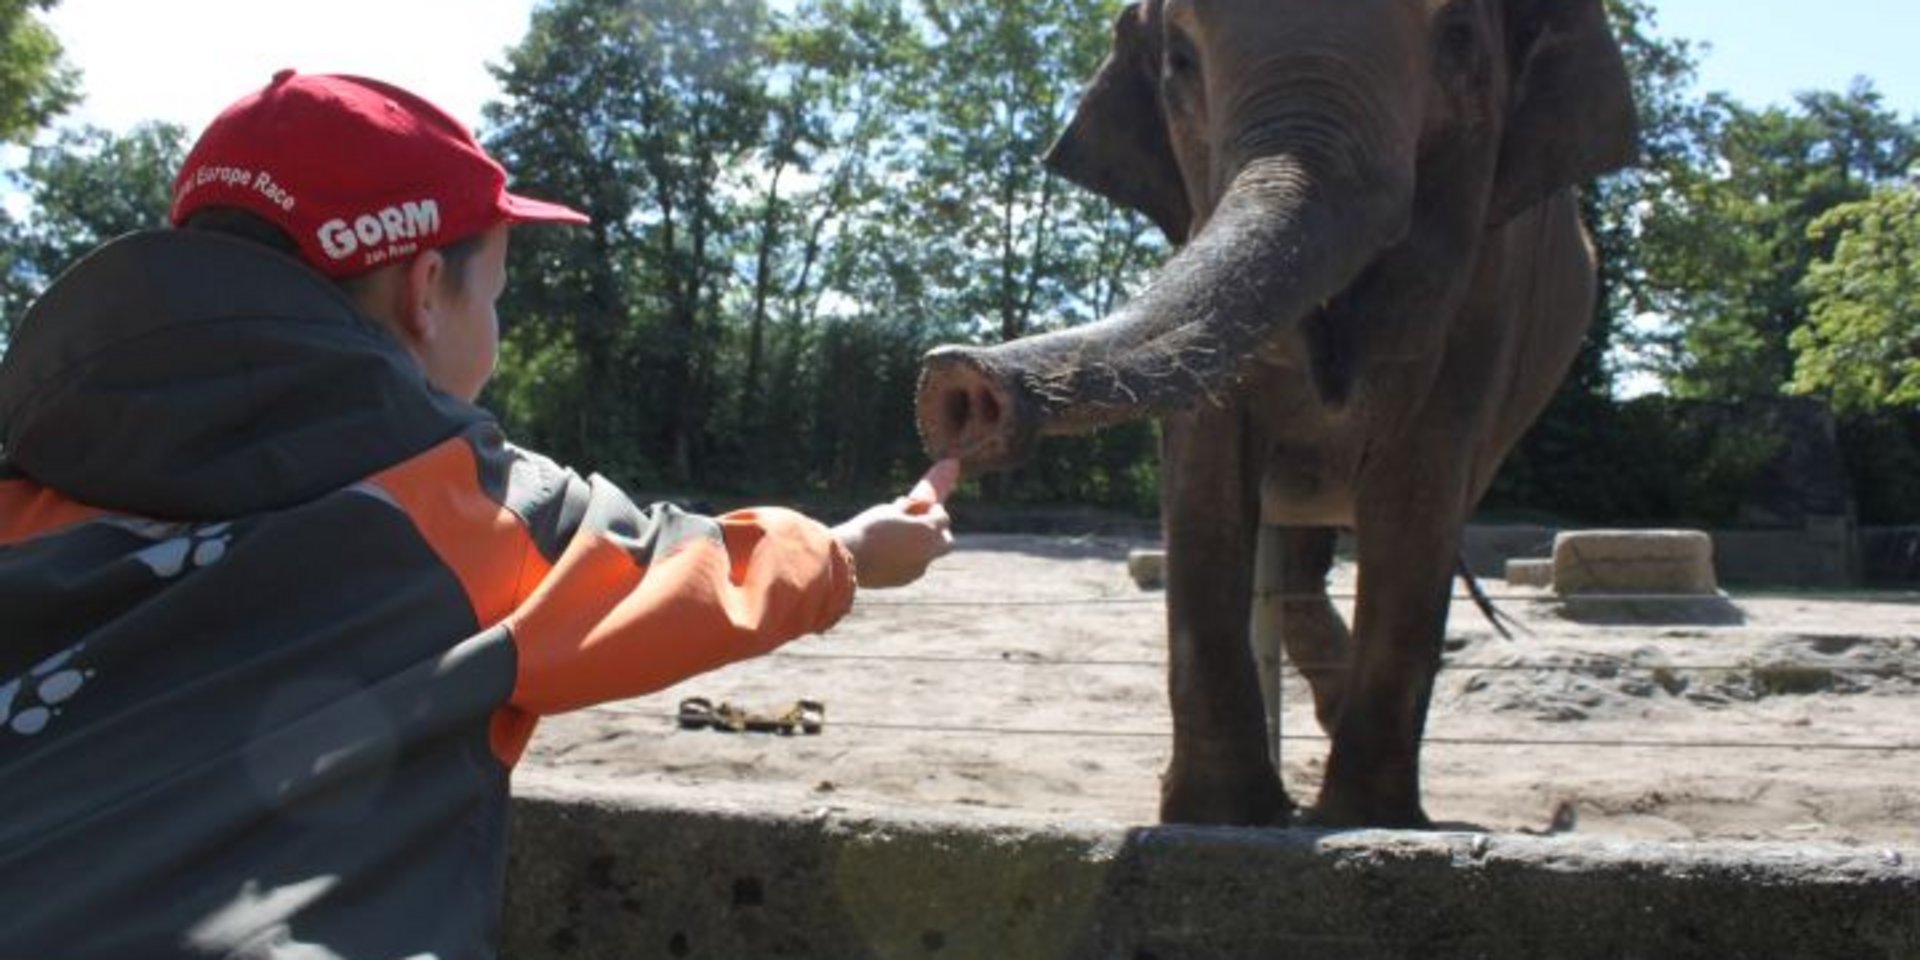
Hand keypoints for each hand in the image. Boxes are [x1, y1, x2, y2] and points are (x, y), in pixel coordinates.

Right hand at [831, 459, 958, 588]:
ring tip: (902, 538)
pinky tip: (890, 553)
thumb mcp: (888, 510)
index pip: (942, 517)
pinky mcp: (904, 580)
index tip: (926, 507)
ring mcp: (917, 568)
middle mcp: (928, 552)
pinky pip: (913, 567)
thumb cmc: (868, 528)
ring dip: (922, 547)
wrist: (848, 557)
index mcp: (927, 530)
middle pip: (946, 542)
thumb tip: (914, 506)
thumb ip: (906, 509)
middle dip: (939, 532)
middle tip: (925, 525)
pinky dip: (908, 559)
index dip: (935, 510)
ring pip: (928, 556)